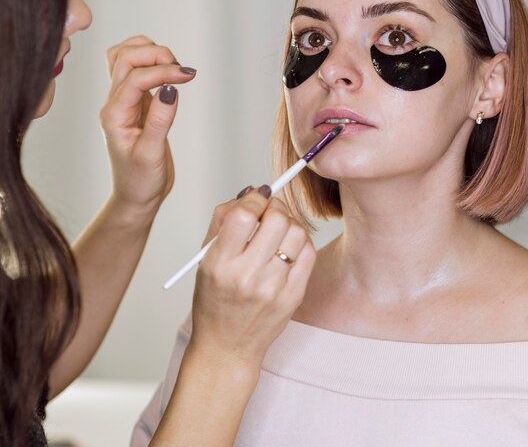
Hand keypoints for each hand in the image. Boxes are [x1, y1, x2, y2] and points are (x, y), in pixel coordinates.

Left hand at [99, 35, 196, 214]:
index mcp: (114, 115)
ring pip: (126, 57)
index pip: (135, 78)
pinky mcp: (136, 102)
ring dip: (151, 54)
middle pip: (126, 57)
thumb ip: (159, 120)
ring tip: (175, 70)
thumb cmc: (141, 181)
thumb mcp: (151, 154)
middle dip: (156, 55)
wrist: (137, 196)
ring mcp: (123, 101)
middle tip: (182, 70)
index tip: (187, 75)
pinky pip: (136, 70)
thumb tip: (171, 89)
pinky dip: (152, 64)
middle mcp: (114, 103)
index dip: (162, 71)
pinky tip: (169, 76)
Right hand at [189, 188, 315, 370]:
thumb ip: (223, 219)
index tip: (257, 197)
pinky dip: (301, 243)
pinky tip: (288, 248)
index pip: (244, 215)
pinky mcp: (294, 296)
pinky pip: (309, 253)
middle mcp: (247, 276)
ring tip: (278, 232)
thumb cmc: (214, 299)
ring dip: (289, 224)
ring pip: (297, 233)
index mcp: (220, 263)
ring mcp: (274, 288)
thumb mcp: (205, 258)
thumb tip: (251, 192)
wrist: (227, 346)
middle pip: (277, 219)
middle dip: (275, 207)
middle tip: (269, 211)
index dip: (254, 198)